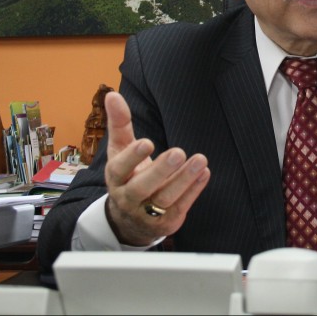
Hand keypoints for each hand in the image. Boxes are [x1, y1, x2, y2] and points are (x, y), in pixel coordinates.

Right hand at [102, 91, 210, 245]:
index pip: (120, 169)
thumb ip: (119, 124)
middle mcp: (129, 198)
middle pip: (143, 188)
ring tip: (200, 161)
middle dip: (161, 171)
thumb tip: (112, 94)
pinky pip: (181, 206)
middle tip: (178, 152)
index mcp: (116, 179)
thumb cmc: (126, 176)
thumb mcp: (119, 151)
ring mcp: (147, 214)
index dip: (132, 157)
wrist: (128, 220)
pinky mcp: (167, 222)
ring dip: (184, 180)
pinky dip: (194, 190)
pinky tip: (204, 173)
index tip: (146, 142)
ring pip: (165, 199)